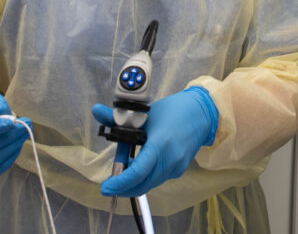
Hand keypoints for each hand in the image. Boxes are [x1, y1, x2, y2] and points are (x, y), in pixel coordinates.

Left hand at [93, 86, 217, 196]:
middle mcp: (170, 160)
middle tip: (110, 182)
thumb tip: (96, 111)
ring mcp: (176, 167)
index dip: (119, 183)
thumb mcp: (144, 113)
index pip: (137, 173)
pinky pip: (158, 178)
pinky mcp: (179, 169)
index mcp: (160, 145)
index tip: (106, 187)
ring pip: (150, 184)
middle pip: (142, 185)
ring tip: (125, 169)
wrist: (201, 113)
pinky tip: (141, 165)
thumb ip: (117, 118)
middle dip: (123, 187)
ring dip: (135, 182)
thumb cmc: (173, 110)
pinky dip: (146, 177)